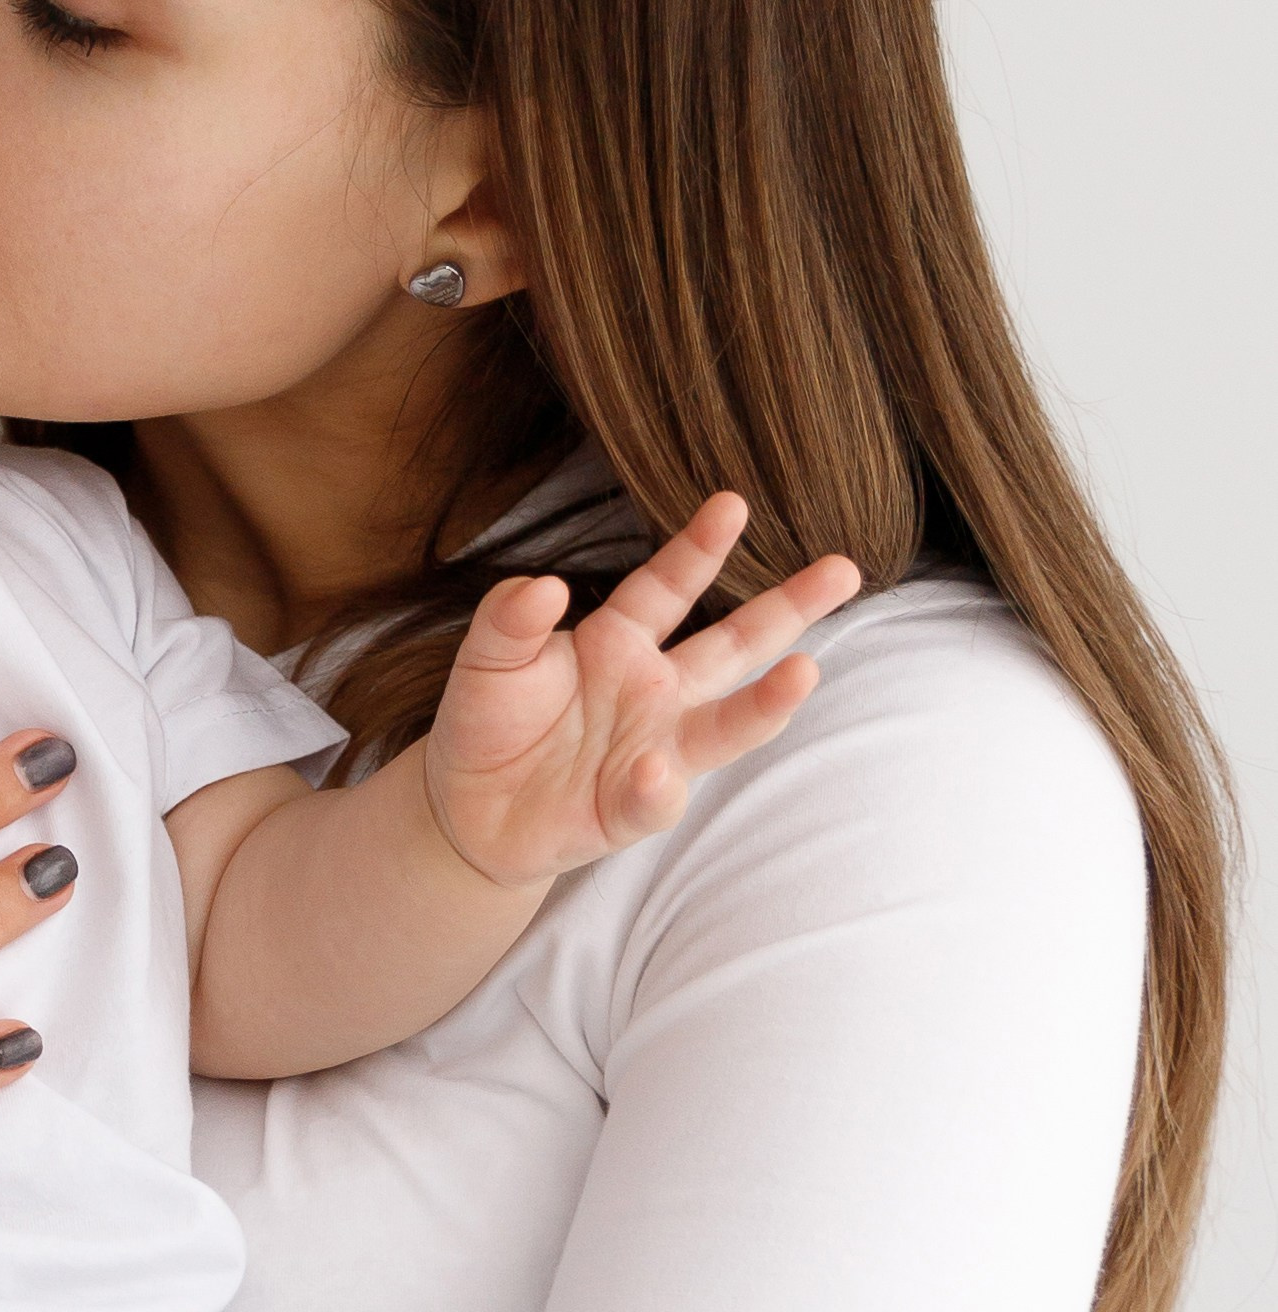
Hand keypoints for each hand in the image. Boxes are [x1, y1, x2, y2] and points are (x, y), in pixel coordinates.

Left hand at [422, 494, 860, 889]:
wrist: (468, 808)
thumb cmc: (489, 719)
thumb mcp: (487, 657)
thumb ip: (509, 618)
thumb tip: (544, 585)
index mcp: (619, 640)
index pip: (668, 586)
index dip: (699, 547)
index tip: (732, 502)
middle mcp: (654, 691)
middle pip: (734, 645)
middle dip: (790, 608)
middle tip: (845, 569)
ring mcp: (654, 749)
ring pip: (726, 724)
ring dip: (767, 703)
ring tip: (805, 673)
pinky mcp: (632, 808)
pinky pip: (656, 796)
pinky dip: (659, 786)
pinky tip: (655, 770)